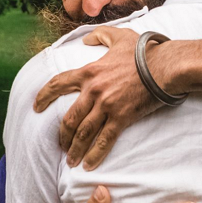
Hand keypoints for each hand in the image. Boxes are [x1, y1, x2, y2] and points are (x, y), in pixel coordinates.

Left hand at [35, 26, 175, 169]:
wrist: (164, 66)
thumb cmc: (144, 51)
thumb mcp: (119, 37)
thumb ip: (100, 36)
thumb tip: (86, 39)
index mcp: (89, 72)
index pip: (58, 84)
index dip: (44, 96)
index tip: (37, 106)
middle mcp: (94, 90)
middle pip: (69, 117)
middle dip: (62, 134)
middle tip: (60, 145)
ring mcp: (107, 105)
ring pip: (83, 132)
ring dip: (75, 149)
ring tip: (71, 161)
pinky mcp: (121, 118)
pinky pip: (104, 141)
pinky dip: (95, 155)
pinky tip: (88, 166)